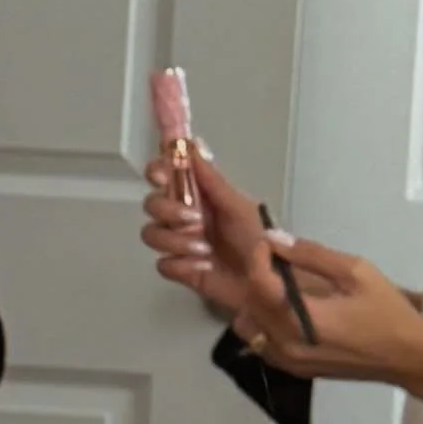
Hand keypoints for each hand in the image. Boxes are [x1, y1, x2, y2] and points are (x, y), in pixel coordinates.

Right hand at [142, 142, 270, 324]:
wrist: (270, 281)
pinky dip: (181, 265)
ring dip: (175, 241)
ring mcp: (181, 243)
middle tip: (194, 220)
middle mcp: (184, 215)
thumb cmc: (259, 237)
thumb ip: (212, 179)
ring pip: (152, 234)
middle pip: (152, 203)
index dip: (157, 171)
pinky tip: (202, 267)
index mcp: (199, 194)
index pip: (165, 173)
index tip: (163, 177)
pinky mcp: (182, 270)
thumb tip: (193, 142)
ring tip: (204, 250)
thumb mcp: (238, 205)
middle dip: (168, 211)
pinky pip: (163, 264)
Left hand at [217, 228, 422, 387]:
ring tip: (277, 284)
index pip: (259, 282)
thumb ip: (311, 254)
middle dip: (256, 275)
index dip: (258, 256)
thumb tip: (275, 238)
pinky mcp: (292, 369)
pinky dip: (262, 322)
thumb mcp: (355, 272)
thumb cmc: (386, 311)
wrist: (408, 357)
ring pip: (248, 325)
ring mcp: (286, 361)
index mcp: (300, 318)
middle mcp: (285, 343)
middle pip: (248, 303)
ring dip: (255, 300)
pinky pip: (260, 343)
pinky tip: (282, 309)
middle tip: (274, 258)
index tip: (268, 241)